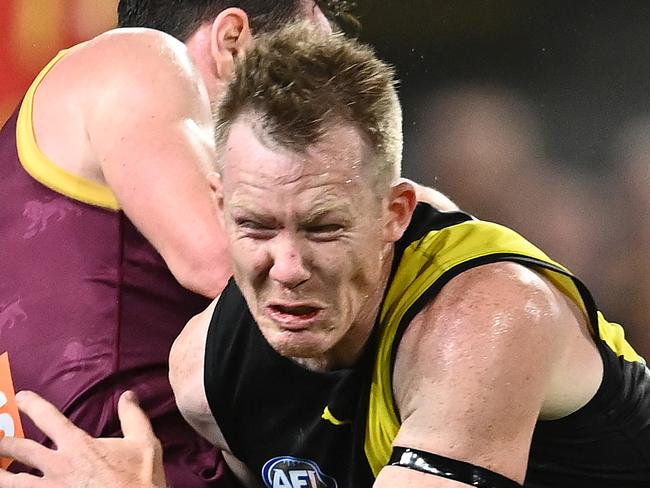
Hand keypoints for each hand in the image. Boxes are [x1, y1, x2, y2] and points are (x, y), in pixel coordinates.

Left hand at [0, 390, 166, 487]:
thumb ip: (133, 417)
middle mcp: (59, 467)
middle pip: (20, 450)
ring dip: (0, 475)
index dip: (32, 405)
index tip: (20, 397)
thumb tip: (128, 396)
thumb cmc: (139, 479)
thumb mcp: (144, 443)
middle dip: (3, 444)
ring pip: (13, 482)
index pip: (49, 418)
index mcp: (78, 446)